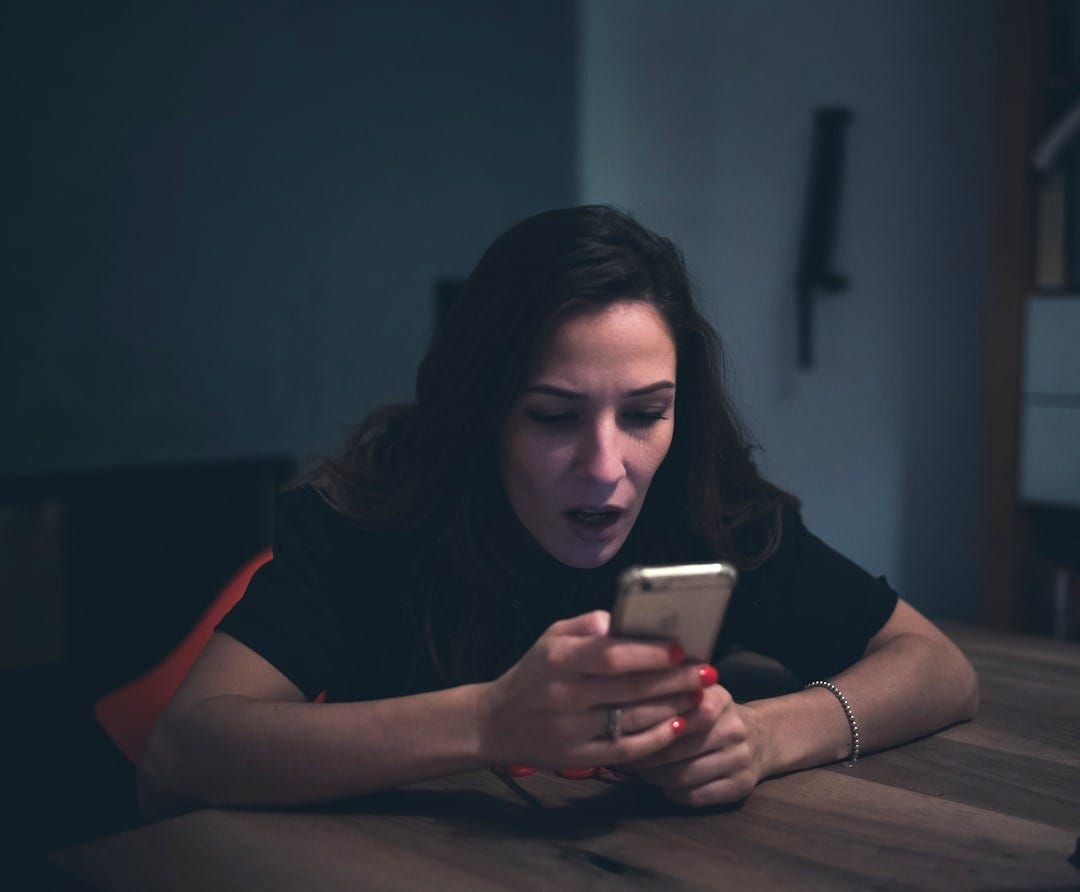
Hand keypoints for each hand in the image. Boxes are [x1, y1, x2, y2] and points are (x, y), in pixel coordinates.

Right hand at [476, 610, 707, 768]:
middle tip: (707, 672)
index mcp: (558, 659)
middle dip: (675, 680)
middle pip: (630, 689)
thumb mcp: (550, 638)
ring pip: (633, 720)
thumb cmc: (533, 673)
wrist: (495, 723)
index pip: (612, 655)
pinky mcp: (577, 757)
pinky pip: (625, 751)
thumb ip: (585, 625)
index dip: (650, 653)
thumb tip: (617, 618)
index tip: (682, 648)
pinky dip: (654, 740)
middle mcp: (564, 695)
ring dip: (673, 708)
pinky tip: (676, 726)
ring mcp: (571, 730)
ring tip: (700, 696)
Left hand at [617, 683, 765, 806]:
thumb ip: (668, 692)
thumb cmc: (714, 714)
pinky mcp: (741, 786)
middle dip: (644, 757)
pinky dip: (673, 794)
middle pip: (676, 750)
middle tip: (623, 758)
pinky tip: (663, 786)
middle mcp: (733, 728)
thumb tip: (624, 703)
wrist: (762, 737)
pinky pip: (697, 796)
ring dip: (655, 778)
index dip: (645, 728)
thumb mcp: (698, 693)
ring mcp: (740, 759)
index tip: (622, 734)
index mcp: (718, 699)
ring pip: (684, 775)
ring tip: (638, 773)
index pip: (675, 716)